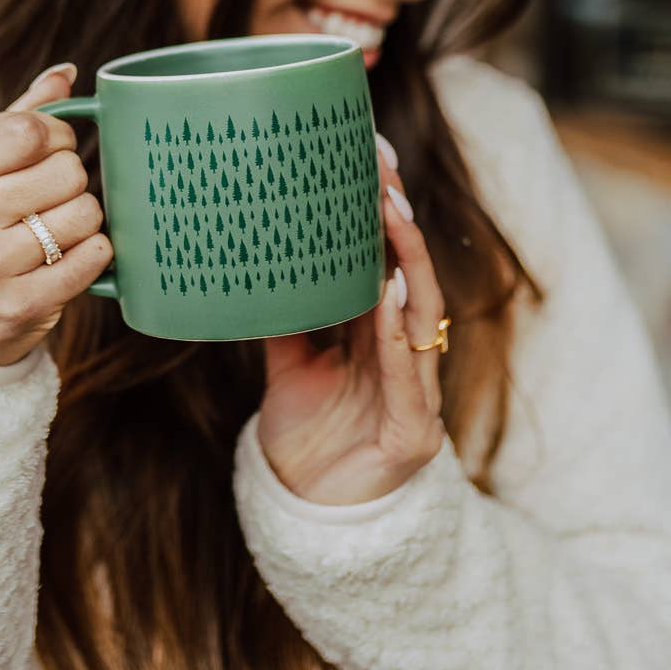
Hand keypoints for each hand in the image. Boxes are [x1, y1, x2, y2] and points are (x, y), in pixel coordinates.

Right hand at [0, 63, 113, 368]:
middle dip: (70, 178)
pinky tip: (70, 256)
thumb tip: (66, 73)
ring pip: (84, 213)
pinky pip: (92, 259)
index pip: (27, 129)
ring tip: (56, 229)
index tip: (52, 150)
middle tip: (51, 197)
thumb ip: (10, 122)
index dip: (56, 135)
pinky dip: (94, 253)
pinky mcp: (18, 307)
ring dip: (83, 218)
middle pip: (64, 170)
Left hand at [258, 137, 447, 504]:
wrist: (305, 515)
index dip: (382, 210)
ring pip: (420, 314)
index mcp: (378, 334)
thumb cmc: (305, 436)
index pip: (387, 260)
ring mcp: (416, 391)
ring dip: (406, 262)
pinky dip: (398, 333)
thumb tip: (250, 260)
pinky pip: (408, 375)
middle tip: (381, 166)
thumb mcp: (287, 363)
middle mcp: (405, 354)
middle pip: (409, 274)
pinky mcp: (415, 433)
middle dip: (398, 219)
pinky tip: (388, 296)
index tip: (369, 154)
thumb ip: (282, 316)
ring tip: (390, 213)